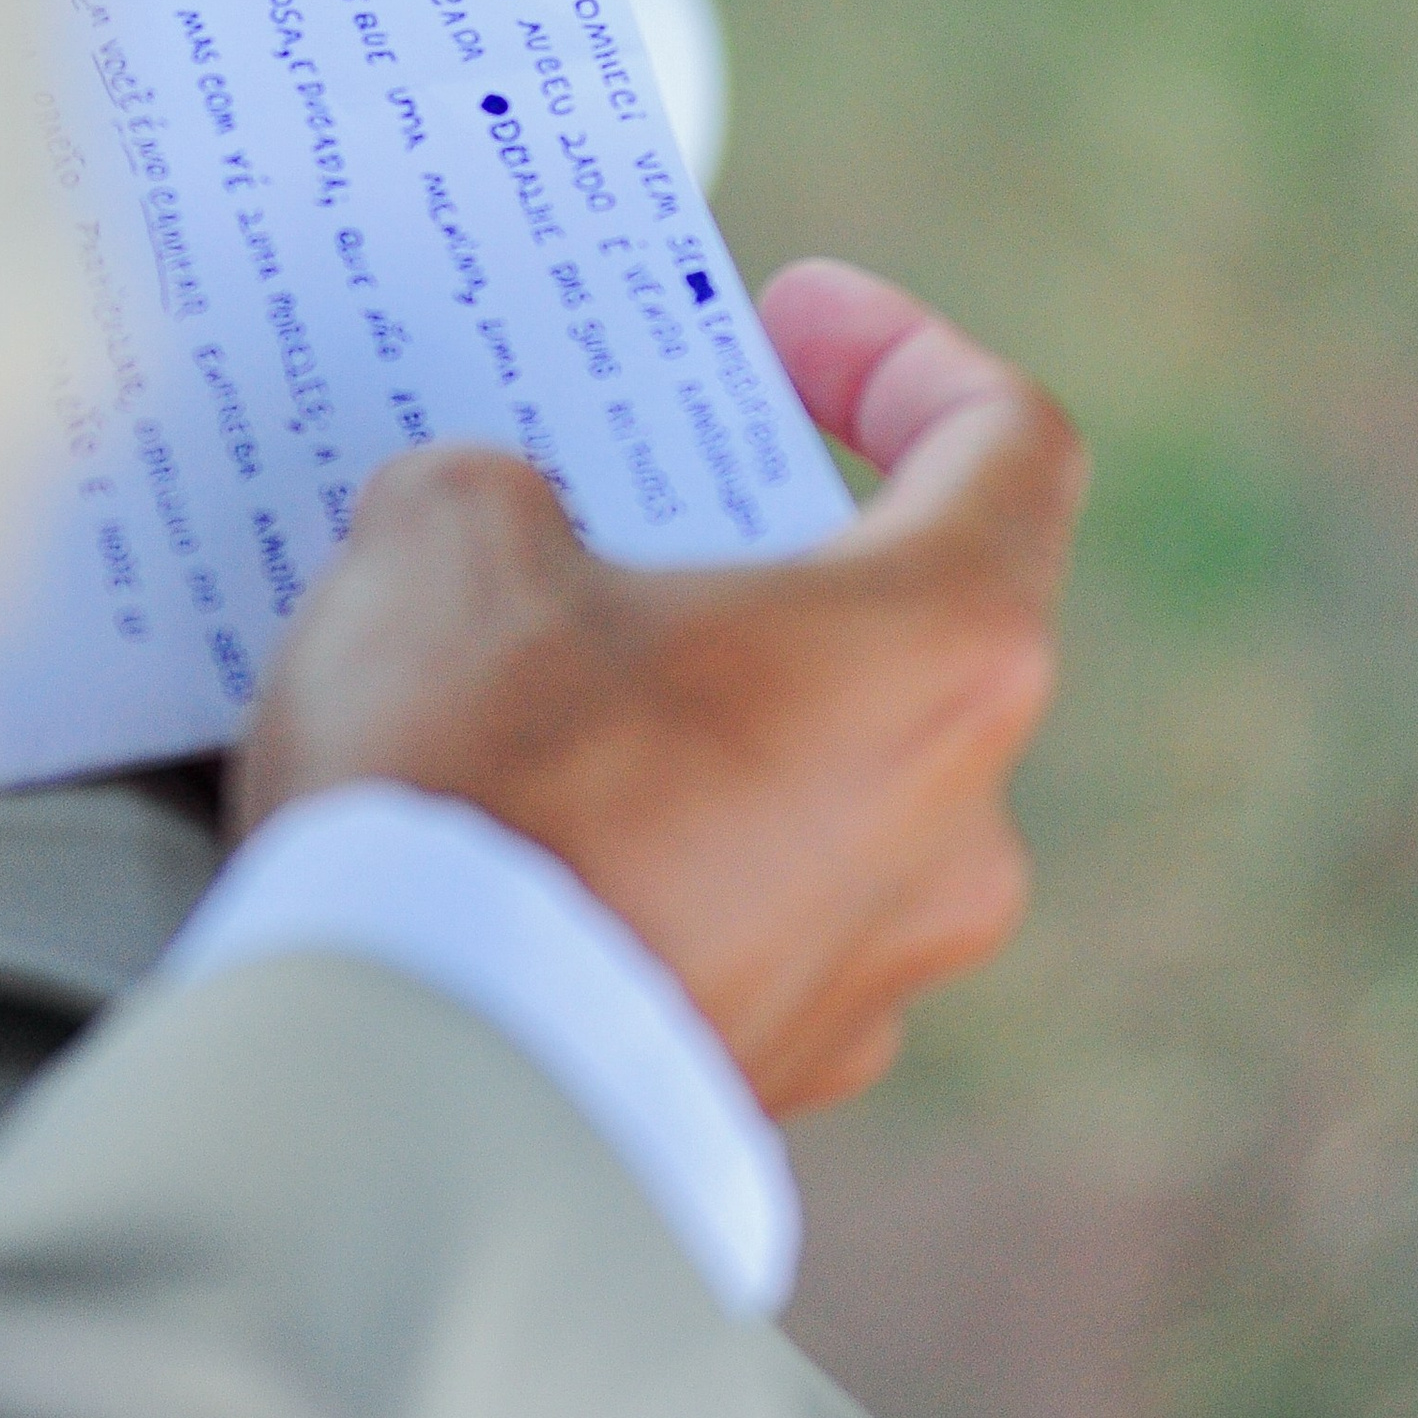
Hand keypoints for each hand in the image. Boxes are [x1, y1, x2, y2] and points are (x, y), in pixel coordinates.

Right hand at [234, 259, 1084, 1115]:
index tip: (788, 318)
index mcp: (944, 651)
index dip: (904, 357)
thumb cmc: (474, 786)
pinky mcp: (775, 1083)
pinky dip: (648, 856)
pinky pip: (730, 919)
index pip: (1008, 447)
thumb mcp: (448, 537)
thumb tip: (499, 532)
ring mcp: (878, 976)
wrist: (409, 1098)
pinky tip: (507, 829)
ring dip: (696, 717)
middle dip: (756, 554)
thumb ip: (499, 492)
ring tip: (522, 674)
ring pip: (811, 789)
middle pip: (898, 630)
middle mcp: (960, 824)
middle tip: (613, 505)